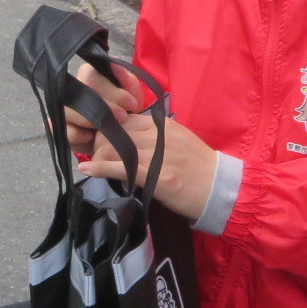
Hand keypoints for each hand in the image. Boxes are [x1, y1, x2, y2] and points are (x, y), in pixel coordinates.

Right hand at [61, 58, 140, 156]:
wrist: (125, 128)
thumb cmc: (126, 104)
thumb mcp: (130, 89)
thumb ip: (125, 77)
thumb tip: (114, 63)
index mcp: (87, 74)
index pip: (90, 77)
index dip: (112, 91)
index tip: (132, 103)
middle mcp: (71, 89)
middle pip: (78, 95)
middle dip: (104, 109)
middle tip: (124, 117)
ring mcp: (64, 110)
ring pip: (68, 112)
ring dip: (90, 121)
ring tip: (109, 129)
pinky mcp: (63, 130)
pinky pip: (63, 132)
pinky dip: (76, 135)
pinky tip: (91, 137)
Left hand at [74, 104, 219, 221]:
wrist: (219, 188)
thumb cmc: (198, 167)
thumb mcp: (177, 140)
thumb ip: (155, 135)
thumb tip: (130, 136)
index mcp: (162, 125)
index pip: (124, 118)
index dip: (108, 129)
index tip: (100, 139)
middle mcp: (157, 135)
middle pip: (114, 131)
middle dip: (98, 142)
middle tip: (94, 155)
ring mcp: (156, 155)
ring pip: (113, 147)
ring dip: (97, 156)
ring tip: (92, 165)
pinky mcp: (155, 176)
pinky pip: (120, 168)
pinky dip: (99, 168)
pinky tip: (87, 171)